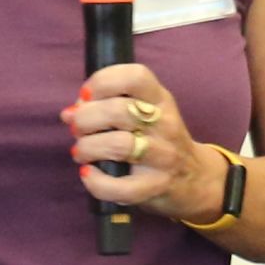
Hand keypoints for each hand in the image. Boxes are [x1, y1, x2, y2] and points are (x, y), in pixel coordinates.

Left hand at [68, 61, 213, 216]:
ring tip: (81, 152)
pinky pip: (121, 187)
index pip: (135, 77)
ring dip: (88, 148)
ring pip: (118, 145)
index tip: (85, 95)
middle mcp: (165, 124)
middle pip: (118, 111)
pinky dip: (96, 182)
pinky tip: (88, 175)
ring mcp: (163, 157)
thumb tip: (69, 113)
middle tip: (77, 128)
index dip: (103, 81)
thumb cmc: (159, 140)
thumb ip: (108, 107)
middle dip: (86, 118)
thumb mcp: (145, 114)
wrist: (195, 178)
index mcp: (160, 99)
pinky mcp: (157, 186)